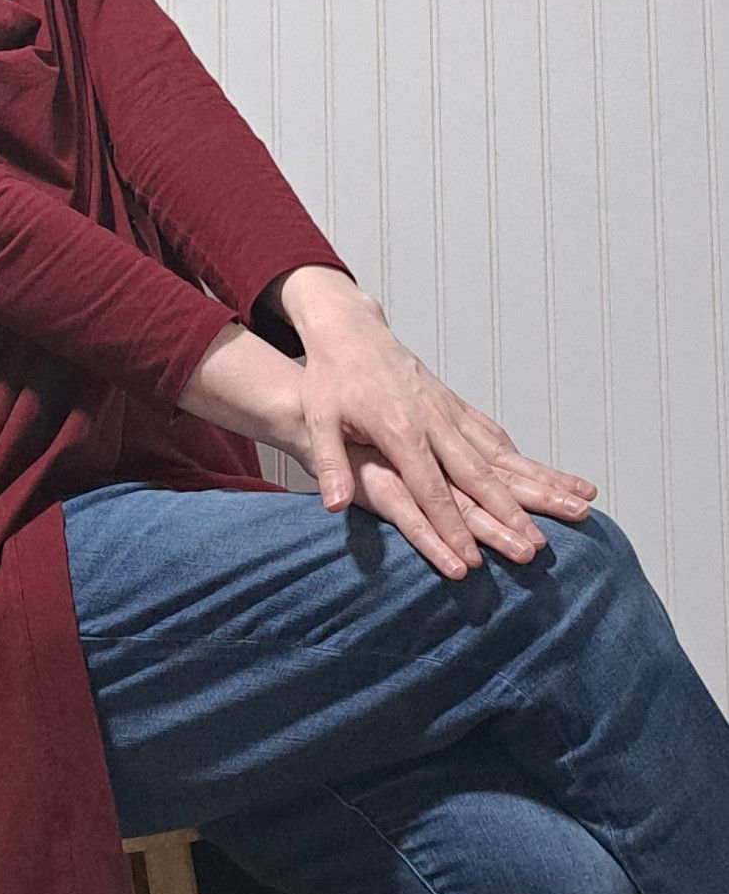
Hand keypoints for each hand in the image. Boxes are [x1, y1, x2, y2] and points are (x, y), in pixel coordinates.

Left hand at [274, 267, 597, 578]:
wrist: (353, 332)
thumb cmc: (331, 377)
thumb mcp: (318, 418)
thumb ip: (329, 462)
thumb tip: (333, 504)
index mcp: (400, 427)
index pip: (429, 489)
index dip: (451, 528)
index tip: (472, 561)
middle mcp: (434, 420)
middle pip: (478, 477)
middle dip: (509, 516)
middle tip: (536, 548)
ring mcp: (450, 412)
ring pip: (500, 457)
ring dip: (536, 486)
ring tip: (574, 510)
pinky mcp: (456, 406)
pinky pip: (495, 437)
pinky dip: (523, 460)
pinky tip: (546, 479)